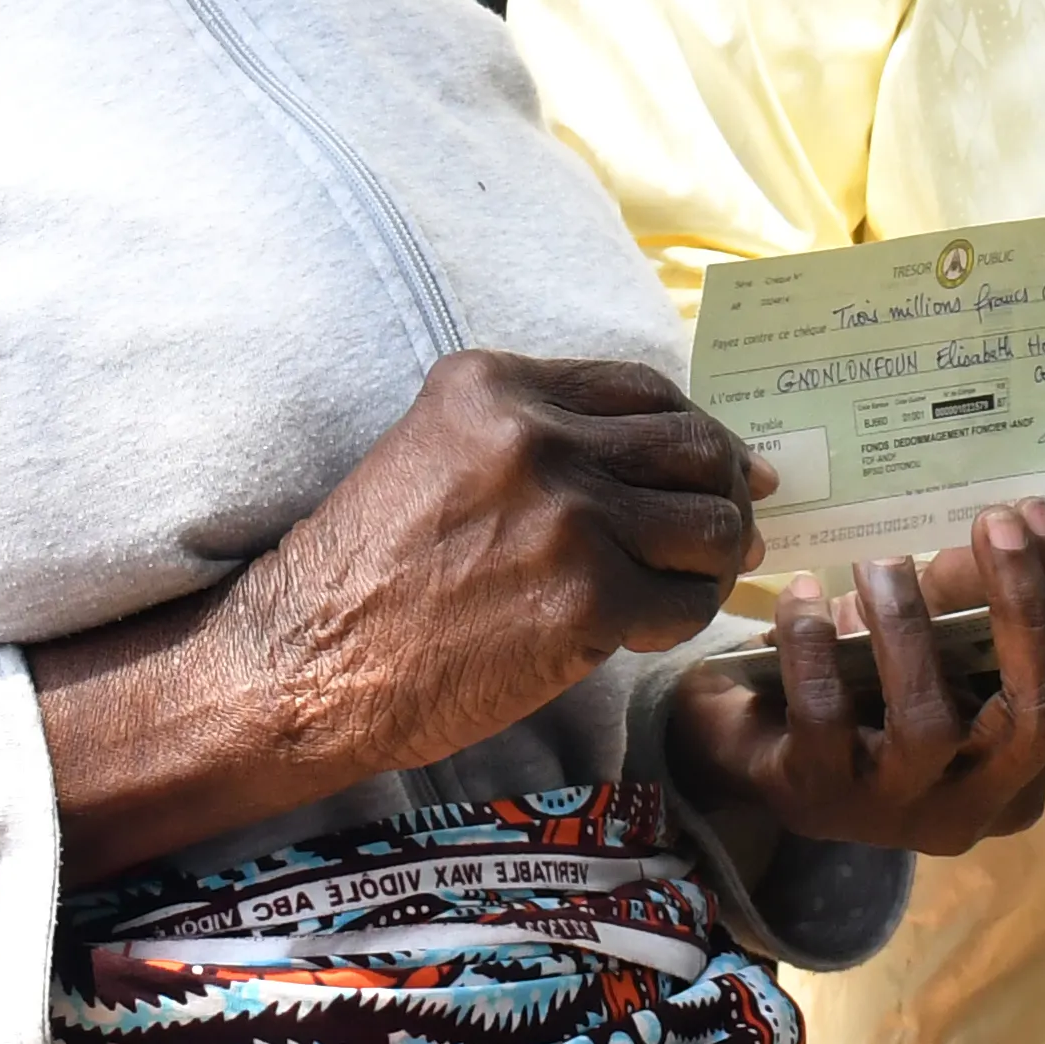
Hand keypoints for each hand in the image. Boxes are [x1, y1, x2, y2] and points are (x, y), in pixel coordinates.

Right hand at [217, 353, 760, 796]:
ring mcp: (566, 513)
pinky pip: (684, 601)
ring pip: (708, 522)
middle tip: (733, 530)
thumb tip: (672, 453)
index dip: (698, 431)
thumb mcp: (440, 452)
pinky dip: (683, 618)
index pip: (644, 389)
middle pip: (693, 446)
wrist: (311, 658)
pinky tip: (650, 627)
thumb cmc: (374, 570)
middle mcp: (535, 435)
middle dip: (727, 490)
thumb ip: (536, 436)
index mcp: (496, 385)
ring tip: (690, 584)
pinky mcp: (586, 595)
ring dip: (712, 559)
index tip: (725, 465)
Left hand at [673, 511, 1044, 856]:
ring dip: (905, 626)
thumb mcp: (935, 643)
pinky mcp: (819, 798)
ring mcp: (898, 810)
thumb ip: (984, 597)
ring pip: (929, 724)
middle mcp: (978, 803)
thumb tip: (1027, 517)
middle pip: (1042, 716)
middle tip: (995, 520)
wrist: (751, 746)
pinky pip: (826, 716)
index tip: (1040, 508)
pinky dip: (814, 644)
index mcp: (1025, 764)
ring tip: (880, 561)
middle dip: (1026, 610)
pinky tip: (803, 596)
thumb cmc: (866, 685)